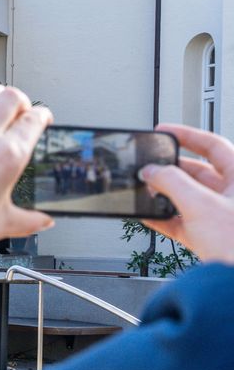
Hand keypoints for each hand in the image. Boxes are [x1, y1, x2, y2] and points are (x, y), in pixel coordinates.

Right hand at [141, 124, 233, 264]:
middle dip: (169, 170)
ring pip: (187, 197)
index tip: (163, 132)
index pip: (213, 145)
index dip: (186, 135)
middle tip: (148, 168)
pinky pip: (181, 222)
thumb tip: (151, 171)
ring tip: (145, 192)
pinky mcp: (209, 237)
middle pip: (197, 172)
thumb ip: (171, 183)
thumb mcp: (201, 205)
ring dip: (164, 195)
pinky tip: (148, 216)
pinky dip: (163, 219)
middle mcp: (233, 194)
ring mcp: (221, 216)